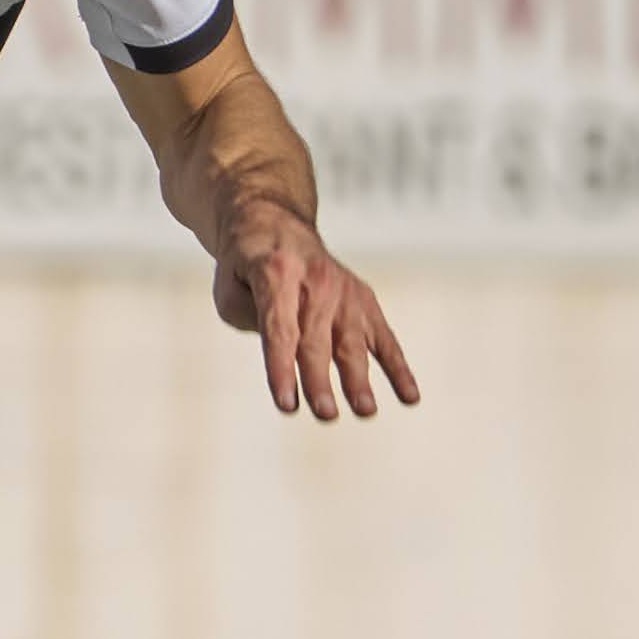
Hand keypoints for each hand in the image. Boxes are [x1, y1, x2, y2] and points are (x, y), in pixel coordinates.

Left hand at [213, 205, 422, 423]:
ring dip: (359, 379)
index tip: (286, 403)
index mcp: (276, 272)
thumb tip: (286, 353)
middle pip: (317, 340)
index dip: (282, 368)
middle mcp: (315, 280)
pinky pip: (384, 338)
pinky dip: (398, 368)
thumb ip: (248, 320)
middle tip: (326, 414)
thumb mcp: (228, 288)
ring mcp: (344, 290)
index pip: (280, 328)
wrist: (276, 224)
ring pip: (352, 341)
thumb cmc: (247, 267)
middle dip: (320, 380)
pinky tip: (409, 397)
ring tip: (365, 411)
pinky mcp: (363, 301)